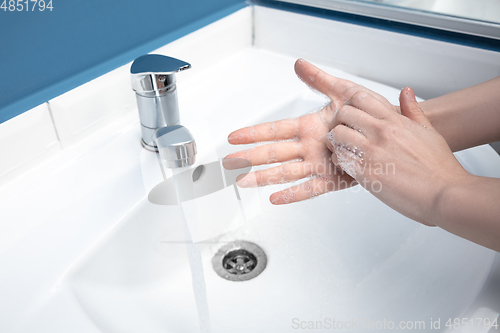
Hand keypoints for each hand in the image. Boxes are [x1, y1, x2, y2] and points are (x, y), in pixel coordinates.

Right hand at [226, 59, 397, 203]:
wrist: (391, 133)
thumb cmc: (370, 114)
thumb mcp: (344, 92)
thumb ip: (319, 80)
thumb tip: (300, 64)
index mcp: (309, 127)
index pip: (275, 130)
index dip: (253, 133)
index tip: (234, 136)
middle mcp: (310, 147)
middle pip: (273, 152)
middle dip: (250, 157)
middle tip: (230, 162)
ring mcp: (319, 164)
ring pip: (285, 171)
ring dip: (264, 176)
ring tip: (244, 181)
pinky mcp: (333, 180)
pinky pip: (310, 188)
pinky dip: (293, 194)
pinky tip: (275, 198)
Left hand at [328, 87, 469, 224]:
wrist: (444, 194)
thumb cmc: (439, 167)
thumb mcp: (429, 131)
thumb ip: (413, 110)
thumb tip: (406, 92)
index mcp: (395, 121)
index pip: (361, 98)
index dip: (352, 106)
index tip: (354, 117)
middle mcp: (382, 132)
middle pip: (344, 113)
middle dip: (340, 122)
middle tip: (345, 133)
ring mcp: (373, 152)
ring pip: (337, 135)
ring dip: (337, 142)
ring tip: (346, 151)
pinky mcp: (366, 173)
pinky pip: (340, 159)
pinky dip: (339, 161)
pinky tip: (349, 166)